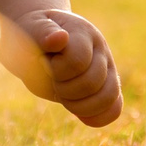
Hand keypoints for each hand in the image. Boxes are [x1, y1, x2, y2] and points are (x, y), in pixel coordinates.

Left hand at [22, 8, 120, 126]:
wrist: (38, 41)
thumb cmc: (32, 33)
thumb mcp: (30, 28)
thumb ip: (43, 32)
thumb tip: (60, 38)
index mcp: (83, 33)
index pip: (77, 61)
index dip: (56, 70)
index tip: (44, 61)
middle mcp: (100, 50)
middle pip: (92, 82)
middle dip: (65, 89)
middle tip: (52, 79)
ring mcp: (106, 69)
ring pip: (109, 97)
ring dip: (80, 106)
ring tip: (64, 96)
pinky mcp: (106, 87)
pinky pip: (114, 109)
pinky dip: (98, 118)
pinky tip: (79, 115)